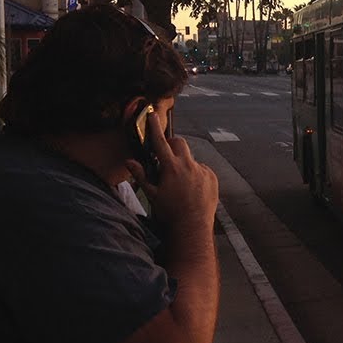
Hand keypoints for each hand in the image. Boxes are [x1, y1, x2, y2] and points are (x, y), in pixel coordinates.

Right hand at [126, 109, 217, 236]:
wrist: (193, 227)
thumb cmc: (169, 213)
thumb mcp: (152, 195)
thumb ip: (142, 175)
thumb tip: (130, 161)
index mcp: (172, 168)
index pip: (160, 142)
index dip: (154, 128)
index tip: (152, 114)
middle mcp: (189, 166)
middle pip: (180, 143)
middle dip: (172, 145)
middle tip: (166, 158)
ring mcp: (203, 171)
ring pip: (191, 159)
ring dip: (184, 165)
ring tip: (180, 185)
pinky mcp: (212, 178)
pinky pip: (202, 170)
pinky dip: (195, 175)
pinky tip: (191, 190)